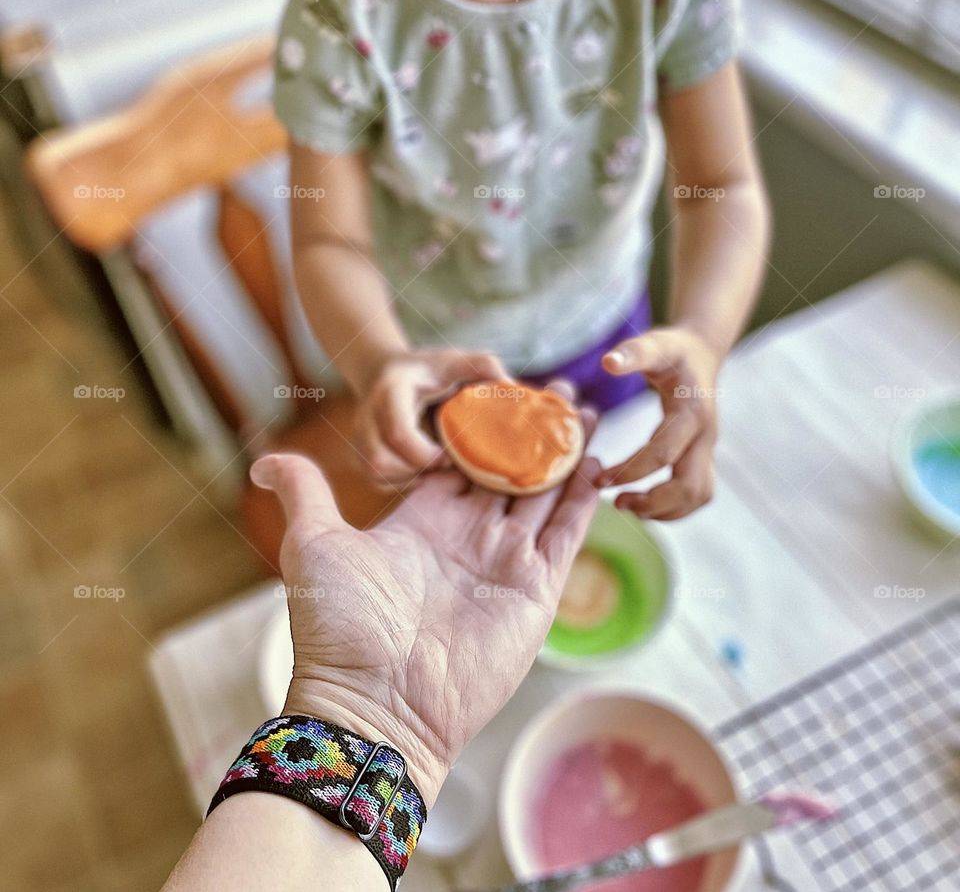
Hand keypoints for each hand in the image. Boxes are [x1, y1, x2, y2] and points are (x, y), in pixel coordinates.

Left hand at [250, 396, 600, 805]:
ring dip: (568, 454)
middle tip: (560, 390)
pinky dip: (583, 499)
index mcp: (424, 517)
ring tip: (590, 412)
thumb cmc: (339, 628)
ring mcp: (505, 561)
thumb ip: (305, 492)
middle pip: (512, 469)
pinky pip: (566, 534)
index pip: (462, 458)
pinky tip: (597, 463)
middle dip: (535, 432)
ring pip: (546, 493)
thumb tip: (264, 460)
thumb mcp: (314, 544)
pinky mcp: (534, 590)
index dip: (483, 423)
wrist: (374, 706)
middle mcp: (469, 534)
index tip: (501, 384)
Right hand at [352, 348, 510, 487]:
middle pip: (380, 460)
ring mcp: (358, 437)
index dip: (425, 453)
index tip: (449, 455)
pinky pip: (376, 481)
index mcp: (390, 391)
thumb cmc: (427, 370)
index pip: (397, 432)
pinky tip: (423, 471)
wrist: (384, 373)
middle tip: (445, 466)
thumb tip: (511, 387)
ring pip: (375, 474)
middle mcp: (366, 416)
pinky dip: (402, 483)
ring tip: (435, 468)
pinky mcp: (359, 455)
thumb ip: (483, 365)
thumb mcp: (452, 360)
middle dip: (416, 471)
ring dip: (409, 479)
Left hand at [597, 326, 720, 519]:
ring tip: (627, 506)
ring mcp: (709, 449)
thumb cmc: (673, 350)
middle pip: (690, 486)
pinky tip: (644, 504)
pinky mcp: (704, 457)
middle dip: (654, 502)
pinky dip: (673, 507)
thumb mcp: (655, 344)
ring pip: (699, 496)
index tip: (600, 480)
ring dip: (665, 510)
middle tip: (616, 503)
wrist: (701, 354)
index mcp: (692, 412)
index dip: (632, 470)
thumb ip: (634, 352)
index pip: (664, 454)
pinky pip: (697, 493)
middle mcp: (706, 436)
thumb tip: (607, 362)